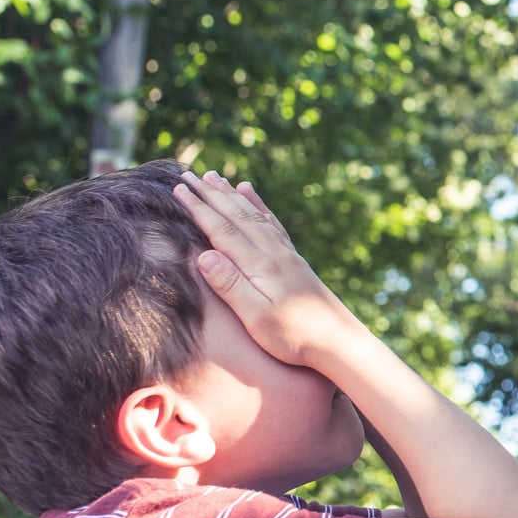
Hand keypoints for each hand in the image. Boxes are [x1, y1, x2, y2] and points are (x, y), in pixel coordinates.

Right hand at [173, 171, 358, 367]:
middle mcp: (274, 253)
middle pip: (237, 216)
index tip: (178, 188)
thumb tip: (204, 254)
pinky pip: (272, 224)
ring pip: (254, 215)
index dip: (198, 208)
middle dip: (210, 194)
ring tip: (215, 177)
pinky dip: (258, 206)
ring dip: (232, 195)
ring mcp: (286, 255)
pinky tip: (251, 195)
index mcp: (260, 266)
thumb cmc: (295, 337)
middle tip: (187, 174)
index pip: (222, 230)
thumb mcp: (257, 318)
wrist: (340, 343)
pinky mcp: (294, 261)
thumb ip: (231, 285)